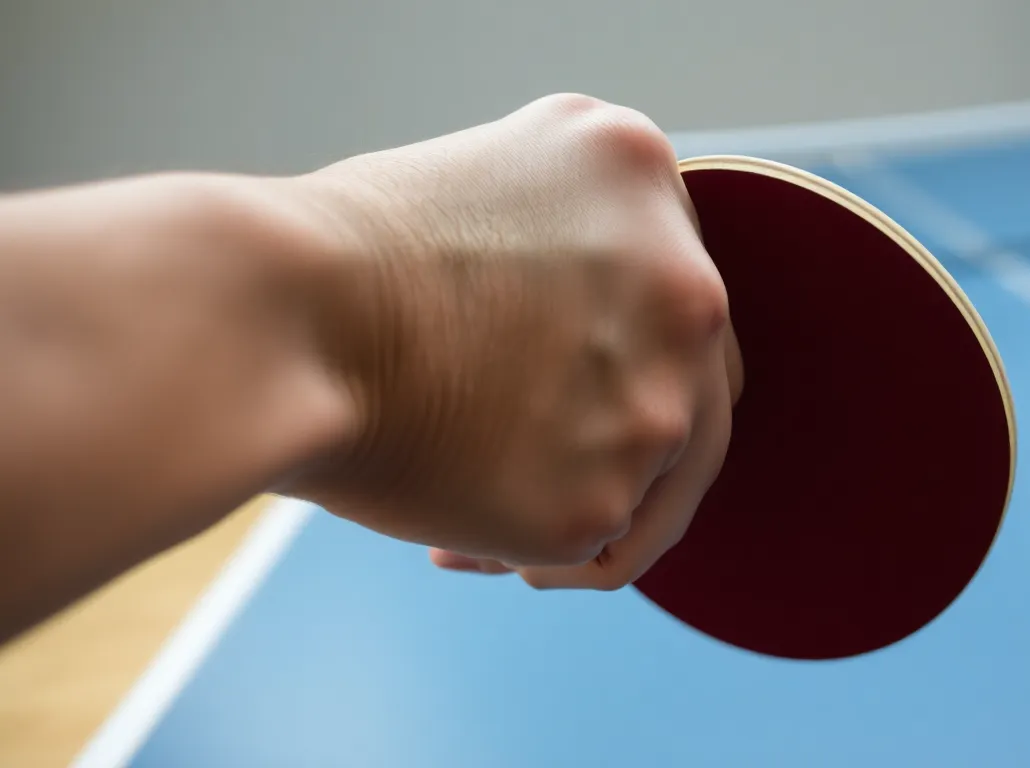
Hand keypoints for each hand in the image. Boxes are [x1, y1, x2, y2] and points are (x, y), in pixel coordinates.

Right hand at [288, 94, 742, 589]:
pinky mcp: (602, 499)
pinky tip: (456, 540)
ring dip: (572, 497)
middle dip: (612, 435)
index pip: (675, 294)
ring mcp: (656, 399)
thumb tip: (610, 331)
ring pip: (656, 484)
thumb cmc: (341, 252)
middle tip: (521, 455)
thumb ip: (586, 236)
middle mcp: (685, 287)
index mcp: (644, 176)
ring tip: (469, 513)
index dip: (615, 349)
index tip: (539, 380)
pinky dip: (537, 553)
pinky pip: (598, 548)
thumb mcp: (497, 177)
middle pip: (694, 394)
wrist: (273, 316)